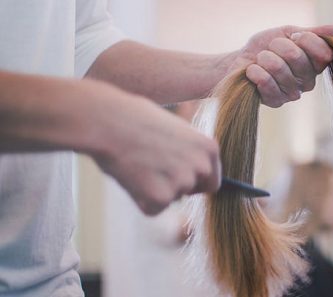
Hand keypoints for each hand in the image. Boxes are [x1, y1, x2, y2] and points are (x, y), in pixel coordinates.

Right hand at [85, 81, 220, 215]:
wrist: (108, 121)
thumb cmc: (135, 119)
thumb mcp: (175, 129)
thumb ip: (189, 152)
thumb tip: (192, 172)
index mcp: (209, 148)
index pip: (212, 180)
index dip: (193, 182)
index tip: (175, 176)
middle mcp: (202, 167)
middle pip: (192, 192)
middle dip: (175, 187)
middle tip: (151, 169)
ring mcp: (182, 184)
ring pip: (170, 200)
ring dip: (154, 190)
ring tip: (137, 165)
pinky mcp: (161, 198)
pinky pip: (152, 209)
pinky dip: (139, 200)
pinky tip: (130, 177)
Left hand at [228, 25, 332, 107]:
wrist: (242, 61)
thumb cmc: (267, 47)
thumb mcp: (289, 33)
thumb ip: (312, 33)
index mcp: (316, 64)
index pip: (324, 53)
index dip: (306, 40)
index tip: (293, 36)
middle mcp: (308, 81)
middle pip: (298, 58)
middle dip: (279, 46)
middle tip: (271, 48)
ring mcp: (293, 94)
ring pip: (280, 69)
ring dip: (265, 58)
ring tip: (260, 59)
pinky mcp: (276, 102)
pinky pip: (267, 83)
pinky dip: (255, 72)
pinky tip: (252, 70)